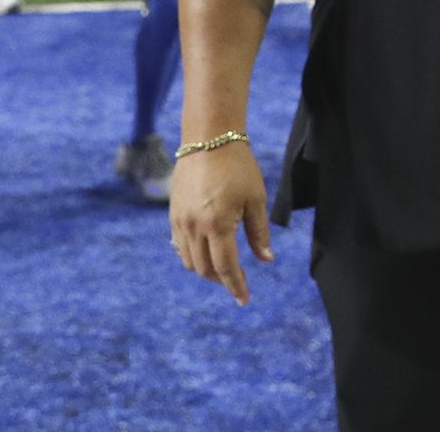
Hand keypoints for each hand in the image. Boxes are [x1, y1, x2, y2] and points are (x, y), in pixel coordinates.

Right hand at [170, 140, 274, 305]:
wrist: (209, 139)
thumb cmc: (238, 166)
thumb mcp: (256, 198)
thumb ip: (259, 232)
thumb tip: (266, 260)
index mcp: (218, 225)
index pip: (226, 267)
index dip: (236, 286)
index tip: (244, 300)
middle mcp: (195, 227)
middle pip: (205, 269)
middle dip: (222, 281)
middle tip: (238, 282)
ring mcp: (180, 221)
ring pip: (188, 261)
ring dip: (205, 270)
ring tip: (223, 269)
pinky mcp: (173, 214)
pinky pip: (179, 246)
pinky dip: (192, 256)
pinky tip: (205, 253)